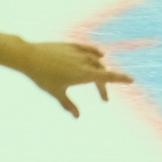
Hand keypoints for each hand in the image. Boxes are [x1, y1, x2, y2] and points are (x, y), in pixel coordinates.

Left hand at [15, 39, 132, 113]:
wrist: (29, 57)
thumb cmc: (42, 77)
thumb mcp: (56, 93)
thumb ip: (68, 104)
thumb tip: (77, 116)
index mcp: (83, 74)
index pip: (107, 77)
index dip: (120, 78)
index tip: (132, 80)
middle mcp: (83, 61)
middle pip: (101, 72)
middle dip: (104, 86)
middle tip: (104, 99)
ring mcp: (77, 52)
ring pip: (95, 60)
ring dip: (100, 70)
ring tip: (100, 78)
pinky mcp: (70, 45)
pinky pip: (87, 49)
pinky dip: (95, 52)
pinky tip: (99, 55)